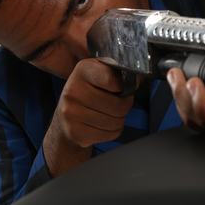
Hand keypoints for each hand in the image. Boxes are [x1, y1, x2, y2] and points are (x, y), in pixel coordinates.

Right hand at [43, 59, 133, 175]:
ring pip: (115, 122)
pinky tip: (103, 125)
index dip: (122, 86)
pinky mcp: (75, 132)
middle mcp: (73, 90)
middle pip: (118, 105)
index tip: (120, 88)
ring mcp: (71, 113)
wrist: (64, 118)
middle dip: (125, 106)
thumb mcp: (101, 73)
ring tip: (110, 114)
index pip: (112, 80)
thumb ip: (119, 72)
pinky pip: (109, 134)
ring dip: (119, 120)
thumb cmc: (89, 92)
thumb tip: (139, 78)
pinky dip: (112, 131)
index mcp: (83, 70)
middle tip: (120, 104)